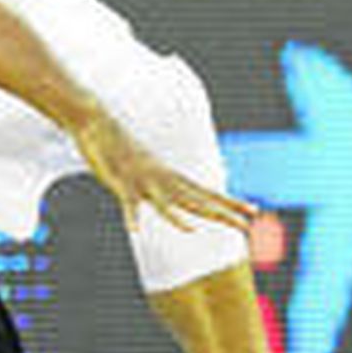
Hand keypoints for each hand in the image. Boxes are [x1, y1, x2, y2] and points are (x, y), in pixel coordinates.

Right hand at [71, 108, 256, 235]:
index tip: (254, 211)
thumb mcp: (146, 163)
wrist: (97, 121)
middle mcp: (162, 179)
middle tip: (249, 224)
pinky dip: (131, 217)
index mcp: (170, 176)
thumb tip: (172, 182)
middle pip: (197, 200)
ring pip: (167, 203)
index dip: (230, 202)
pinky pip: (127, 203)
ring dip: (181, 216)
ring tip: (196, 230)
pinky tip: (134, 231)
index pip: (207, 192)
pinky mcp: (120, 182)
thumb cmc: (119, 145)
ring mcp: (142, 181)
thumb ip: (160, 176)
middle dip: (223, 213)